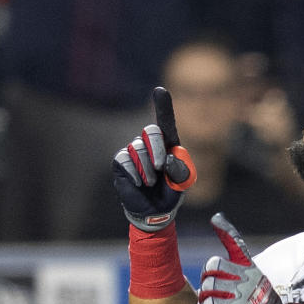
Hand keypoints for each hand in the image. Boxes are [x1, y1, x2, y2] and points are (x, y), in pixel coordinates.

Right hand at [112, 87, 196, 231]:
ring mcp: (134, 151)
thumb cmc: (170, 193)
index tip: (159, 91)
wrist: (156, 212)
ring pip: (138, 148)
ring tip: (150, 183)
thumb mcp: (182, 183)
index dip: (163, 106)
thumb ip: (180, 170)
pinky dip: (134, 173)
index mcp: (168, 144)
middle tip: (161, 168)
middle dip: (157, 149)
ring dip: (147, 169)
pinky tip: (139, 184)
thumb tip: (168, 159)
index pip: (165, 122)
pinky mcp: (121, 162)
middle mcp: (150, 144)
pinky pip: (125, 159)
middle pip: (150, 131)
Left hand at [198, 213, 303, 303]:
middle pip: (214, 264)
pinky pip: (209, 303)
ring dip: (204, 295)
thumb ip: (242, 277)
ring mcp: (241, 291)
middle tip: (208, 288)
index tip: (215, 219)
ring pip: (209, 285)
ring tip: (207, 303)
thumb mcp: (259, 286)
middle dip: (207, 275)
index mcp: (252, 268)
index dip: (225, 230)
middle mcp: (246, 276)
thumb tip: (219, 276)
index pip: (237, 243)